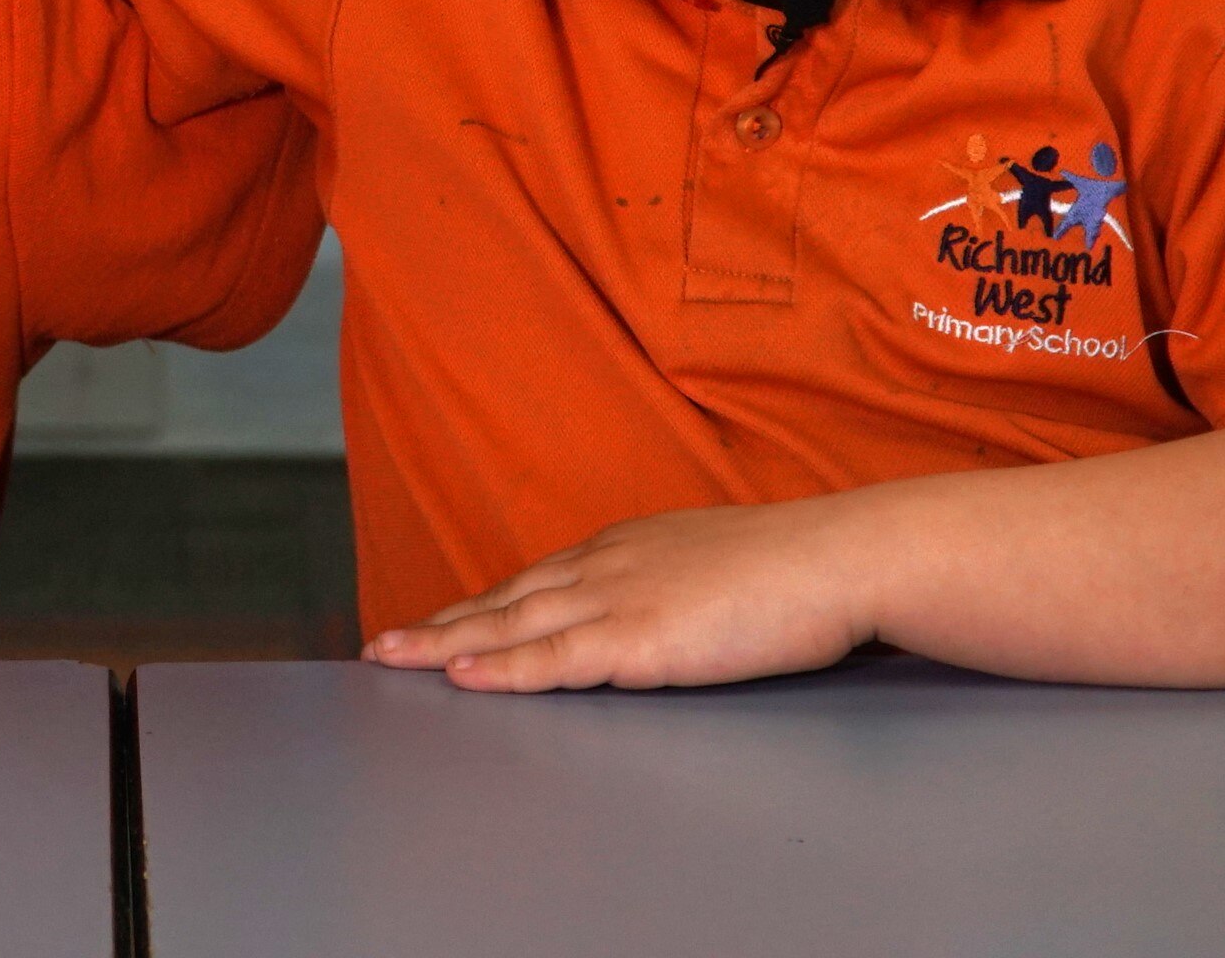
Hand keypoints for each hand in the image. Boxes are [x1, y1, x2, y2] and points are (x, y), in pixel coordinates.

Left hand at [361, 497, 878, 691]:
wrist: (840, 557)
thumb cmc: (797, 567)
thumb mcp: (715, 564)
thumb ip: (673, 584)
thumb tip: (665, 607)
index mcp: (628, 547)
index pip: (537, 581)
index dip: (483, 605)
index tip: (441, 621)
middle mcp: (609, 565)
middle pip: (508, 600)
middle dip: (442, 623)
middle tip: (384, 644)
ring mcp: (620, 600)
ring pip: (513, 627)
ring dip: (447, 644)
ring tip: (393, 660)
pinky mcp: (639, 639)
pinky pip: (554, 660)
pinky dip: (501, 669)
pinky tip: (461, 676)